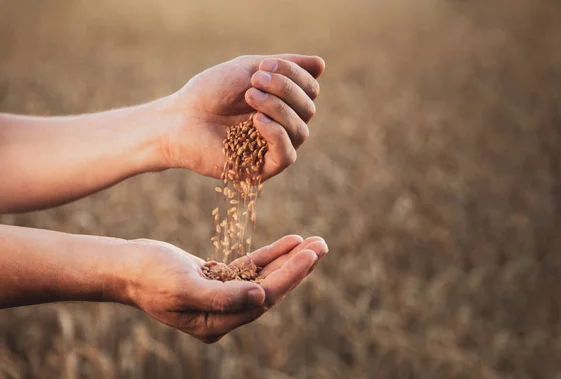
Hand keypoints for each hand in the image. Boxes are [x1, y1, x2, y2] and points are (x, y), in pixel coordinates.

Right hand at [122, 235, 327, 342]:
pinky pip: (252, 267)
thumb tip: (261, 297)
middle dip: (298, 268)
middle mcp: (224, 315)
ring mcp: (223, 298)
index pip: (263, 299)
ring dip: (290, 260)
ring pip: (265, 278)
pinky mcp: (219, 280)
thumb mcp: (182, 286)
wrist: (126, 266)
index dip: (289, 277)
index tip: (310, 254)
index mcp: (217, 323)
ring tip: (315, 242)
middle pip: (271, 290)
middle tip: (322, 245)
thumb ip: (221, 297)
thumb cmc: (148, 276)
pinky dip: (271, 254)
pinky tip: (290, 241)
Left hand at [161, 54, 325, 179]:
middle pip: (308, 108)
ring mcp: (274, 148)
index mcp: (282, 101)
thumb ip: (285, 65)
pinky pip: (287, 154)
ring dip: (278, 108)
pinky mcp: (262, 168)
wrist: (179, 119)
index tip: (263, 66)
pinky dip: (277, 134)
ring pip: (301, 130)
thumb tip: (322, 65)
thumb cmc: (209, 92)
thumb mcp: (248, 68)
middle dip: (285, 90)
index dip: (294, 75)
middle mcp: (283, 125)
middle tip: (253, 83)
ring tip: (249, 97)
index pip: (310, 89)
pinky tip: (257, 121)